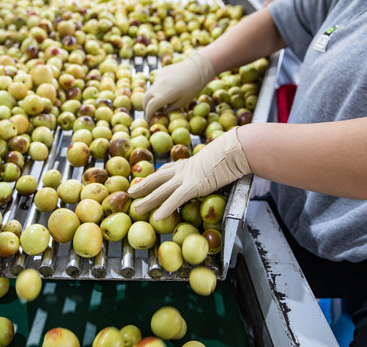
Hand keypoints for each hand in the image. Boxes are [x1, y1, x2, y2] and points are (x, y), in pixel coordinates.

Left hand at [128, 127, 251, 219]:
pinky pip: (176, 199)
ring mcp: (187, 177)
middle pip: (157, 179)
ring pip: (161, 190)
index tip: (145, 181)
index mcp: (188, 163)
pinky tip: (157, 216)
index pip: (167, 170)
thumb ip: (211, 166)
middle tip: (131, 193)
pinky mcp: (194, 185)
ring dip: (147, 200)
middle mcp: (183, 170)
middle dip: (143, 187)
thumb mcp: (217, 160)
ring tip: (136, 209)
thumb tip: (218, 171)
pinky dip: (166, 208)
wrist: (236, 148)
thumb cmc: (232, 153)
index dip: (154, 176)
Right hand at [143, 50, 215, 118]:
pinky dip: (157, 89)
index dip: (149, 114)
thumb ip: (170, 109)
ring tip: (160, 102)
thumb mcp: (183, 102)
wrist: (197, 68)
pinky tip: (167, 90)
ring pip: (150, 90)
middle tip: (150, 111)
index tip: (150, 119)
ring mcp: (158, 78)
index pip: (150, 107)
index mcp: (164, 95)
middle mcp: (158, 86)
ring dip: (152, 97)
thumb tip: (162, 114)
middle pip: (145, 98)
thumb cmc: (193, 88)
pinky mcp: (161, 72)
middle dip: (146, 106)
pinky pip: (156, 83)